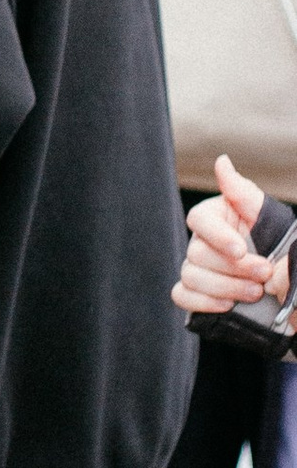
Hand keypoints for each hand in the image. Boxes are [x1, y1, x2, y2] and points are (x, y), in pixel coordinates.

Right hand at [175, 152, 283, 315]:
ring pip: (191, 276)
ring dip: (226, 287)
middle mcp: (203, 242)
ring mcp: (198, 269)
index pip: (199, 219)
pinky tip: (229, 306)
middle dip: (234, 268)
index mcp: (218, 218)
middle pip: (197, 253)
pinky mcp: (196, 295)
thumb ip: (243, 193)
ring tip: (256, 292)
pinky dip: (203, 302)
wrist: (293, 290)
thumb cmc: (282, 250)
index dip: (217, 236)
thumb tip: (222, 161)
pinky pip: (182, 296)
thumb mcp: (269, 219)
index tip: (241, 250)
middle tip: (265, 274)